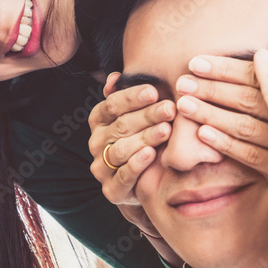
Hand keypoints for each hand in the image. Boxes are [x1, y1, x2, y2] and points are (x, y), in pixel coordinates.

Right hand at [88, 73, 183, 265]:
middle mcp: (96, 142)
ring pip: (121, 149)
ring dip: (145, 138)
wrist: (145, 183)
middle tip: (170, 108)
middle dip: (147, 116)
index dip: (132, 97)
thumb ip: (129, 97)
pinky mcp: (112, 190)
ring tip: (166, 130)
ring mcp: (102, 167)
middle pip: (121, 126)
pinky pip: (123, 176)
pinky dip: (136, 164)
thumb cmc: (143, 140)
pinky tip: (151, 153)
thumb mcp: (138, 117)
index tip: (154, 90)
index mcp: (99, 121)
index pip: (112, 105)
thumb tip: (114, 76)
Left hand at [177, 41, 267, 176]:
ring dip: (213, 112)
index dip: (227, 67)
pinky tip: (203, 134)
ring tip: (184, 103)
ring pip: (247, 125)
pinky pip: (251, 156)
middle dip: (213, 86)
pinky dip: (227, 144)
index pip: (262, 75)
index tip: (197, 61)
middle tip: (182, 80)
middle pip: (251, 97)